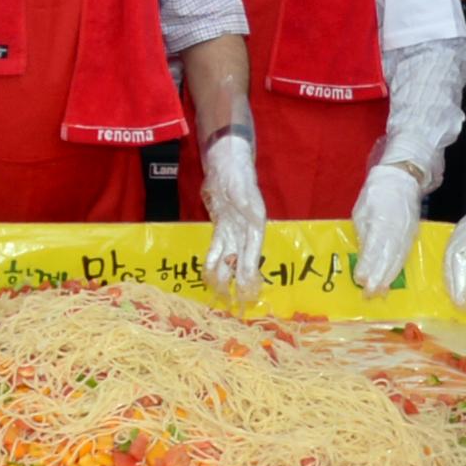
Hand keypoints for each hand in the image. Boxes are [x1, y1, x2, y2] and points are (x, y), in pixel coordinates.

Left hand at [201, 135, 265, 302]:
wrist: (226, 164)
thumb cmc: (238, 176)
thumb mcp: (242, 192)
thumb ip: (245, 206)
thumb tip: (253, 221)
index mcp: (256, 225)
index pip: (253, 254)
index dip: (250, 272)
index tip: (247, 288)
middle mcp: (246, 231)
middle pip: (243, 260)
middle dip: (239, 280)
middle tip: (236, 300)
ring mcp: (234, 230)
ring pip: (230, 257)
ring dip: (225, 274)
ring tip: (220, 291)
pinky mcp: (222, 227)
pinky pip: (218, 247)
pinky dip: (214, 260)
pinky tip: (209, 272)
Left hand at [349, 163, 422, 294]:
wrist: (402, 181)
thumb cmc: (376, 196)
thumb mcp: (362, 211)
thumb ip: (363, 233)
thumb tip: (361, 257)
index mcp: (380, 219)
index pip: (374, 245)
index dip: (368, 263)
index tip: (360, 279)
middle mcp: (395, 228)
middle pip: (387, 256)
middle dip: (378, 277)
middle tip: (369, 294)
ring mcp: (407, 232)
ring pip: (397, 258)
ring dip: (388, 277)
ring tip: (379, 292)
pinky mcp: (412, 236)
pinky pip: (404, 255)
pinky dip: (397, 270)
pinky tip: (390, 281)